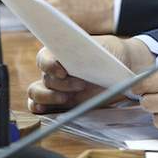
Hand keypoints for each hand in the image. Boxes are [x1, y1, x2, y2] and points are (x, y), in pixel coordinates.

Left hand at [18, 0, 114, 33]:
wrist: (111, 8)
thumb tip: (23, 1)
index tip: (27, 5)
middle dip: (26, 9)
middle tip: (34, 17)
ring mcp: (56, 1)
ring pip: (30, 14)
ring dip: (32, 20)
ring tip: (42, 25)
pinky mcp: (60, 17)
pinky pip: (40, 25)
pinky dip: (41, 29)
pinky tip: (49, 30)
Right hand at [27, 37, 154, 113]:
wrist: (121, 69)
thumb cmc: (111, 54)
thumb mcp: (105, 49)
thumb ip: (90, 53)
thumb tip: (80, 60)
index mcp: (61, 52)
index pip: (44, 57)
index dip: (49, 65)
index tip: (63, 71)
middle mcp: (55, 69)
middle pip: (45, 78)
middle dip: (61, 84)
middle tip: (81, 85)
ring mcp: (56, 86)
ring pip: (36, 91)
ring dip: (47, 96)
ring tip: (65, 98)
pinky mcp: (59, 101)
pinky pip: (38, 105)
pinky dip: (37, 107)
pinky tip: (43, 109)